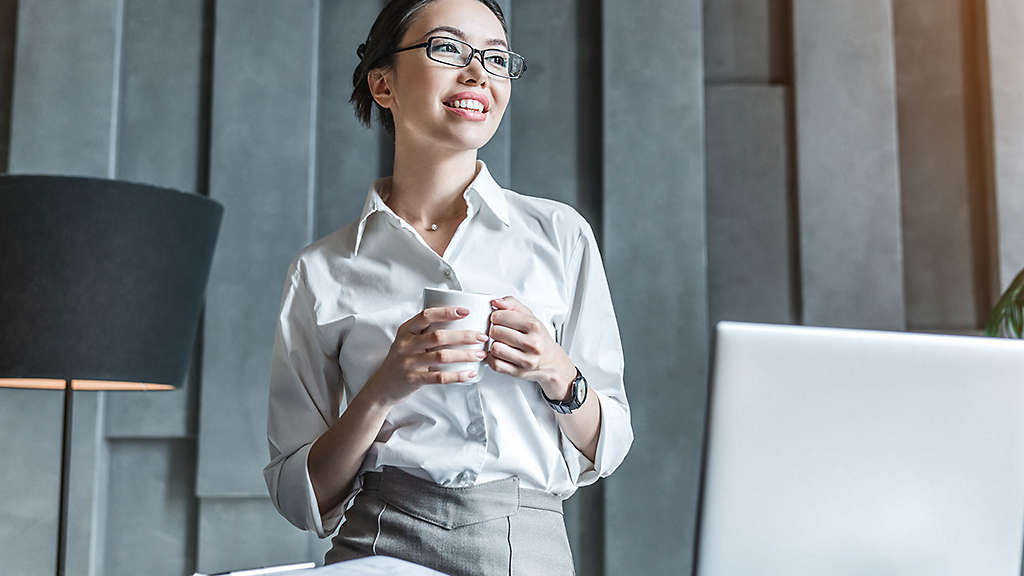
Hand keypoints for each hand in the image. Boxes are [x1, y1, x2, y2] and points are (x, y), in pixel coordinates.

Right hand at [366, 305, 489, 407]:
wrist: (383, 386)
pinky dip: (457, 375)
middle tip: (481, 336)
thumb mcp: (407, 341)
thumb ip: (425, 331)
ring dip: (464, 355)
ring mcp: (409, 363)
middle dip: (464, 336)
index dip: (446, 312)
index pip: (426, 316)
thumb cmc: (401, 360)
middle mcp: (406, 345)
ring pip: (441, 356)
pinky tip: (470, 373)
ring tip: (480, 354)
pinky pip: (439, 377)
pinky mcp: (413, 379)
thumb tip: (457, 319)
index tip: (466, 311)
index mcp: (405, 331)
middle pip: (438, 336)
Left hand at [485, 296, 574, 395]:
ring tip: (502, 342)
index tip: (499, 319)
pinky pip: (496, 364)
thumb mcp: (530, 316)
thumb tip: (495, 302)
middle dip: (495, 330)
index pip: (500, 316)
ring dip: (494, 345)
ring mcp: (526, 360)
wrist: (551, 361)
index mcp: (534, 326)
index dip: (495, 316)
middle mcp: (532, 343)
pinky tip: (500, 354)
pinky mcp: (519, 372)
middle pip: (496, 332)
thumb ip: (512, 305)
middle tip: (500, 331)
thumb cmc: (539, 337)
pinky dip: (494, 358)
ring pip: (495, 348)